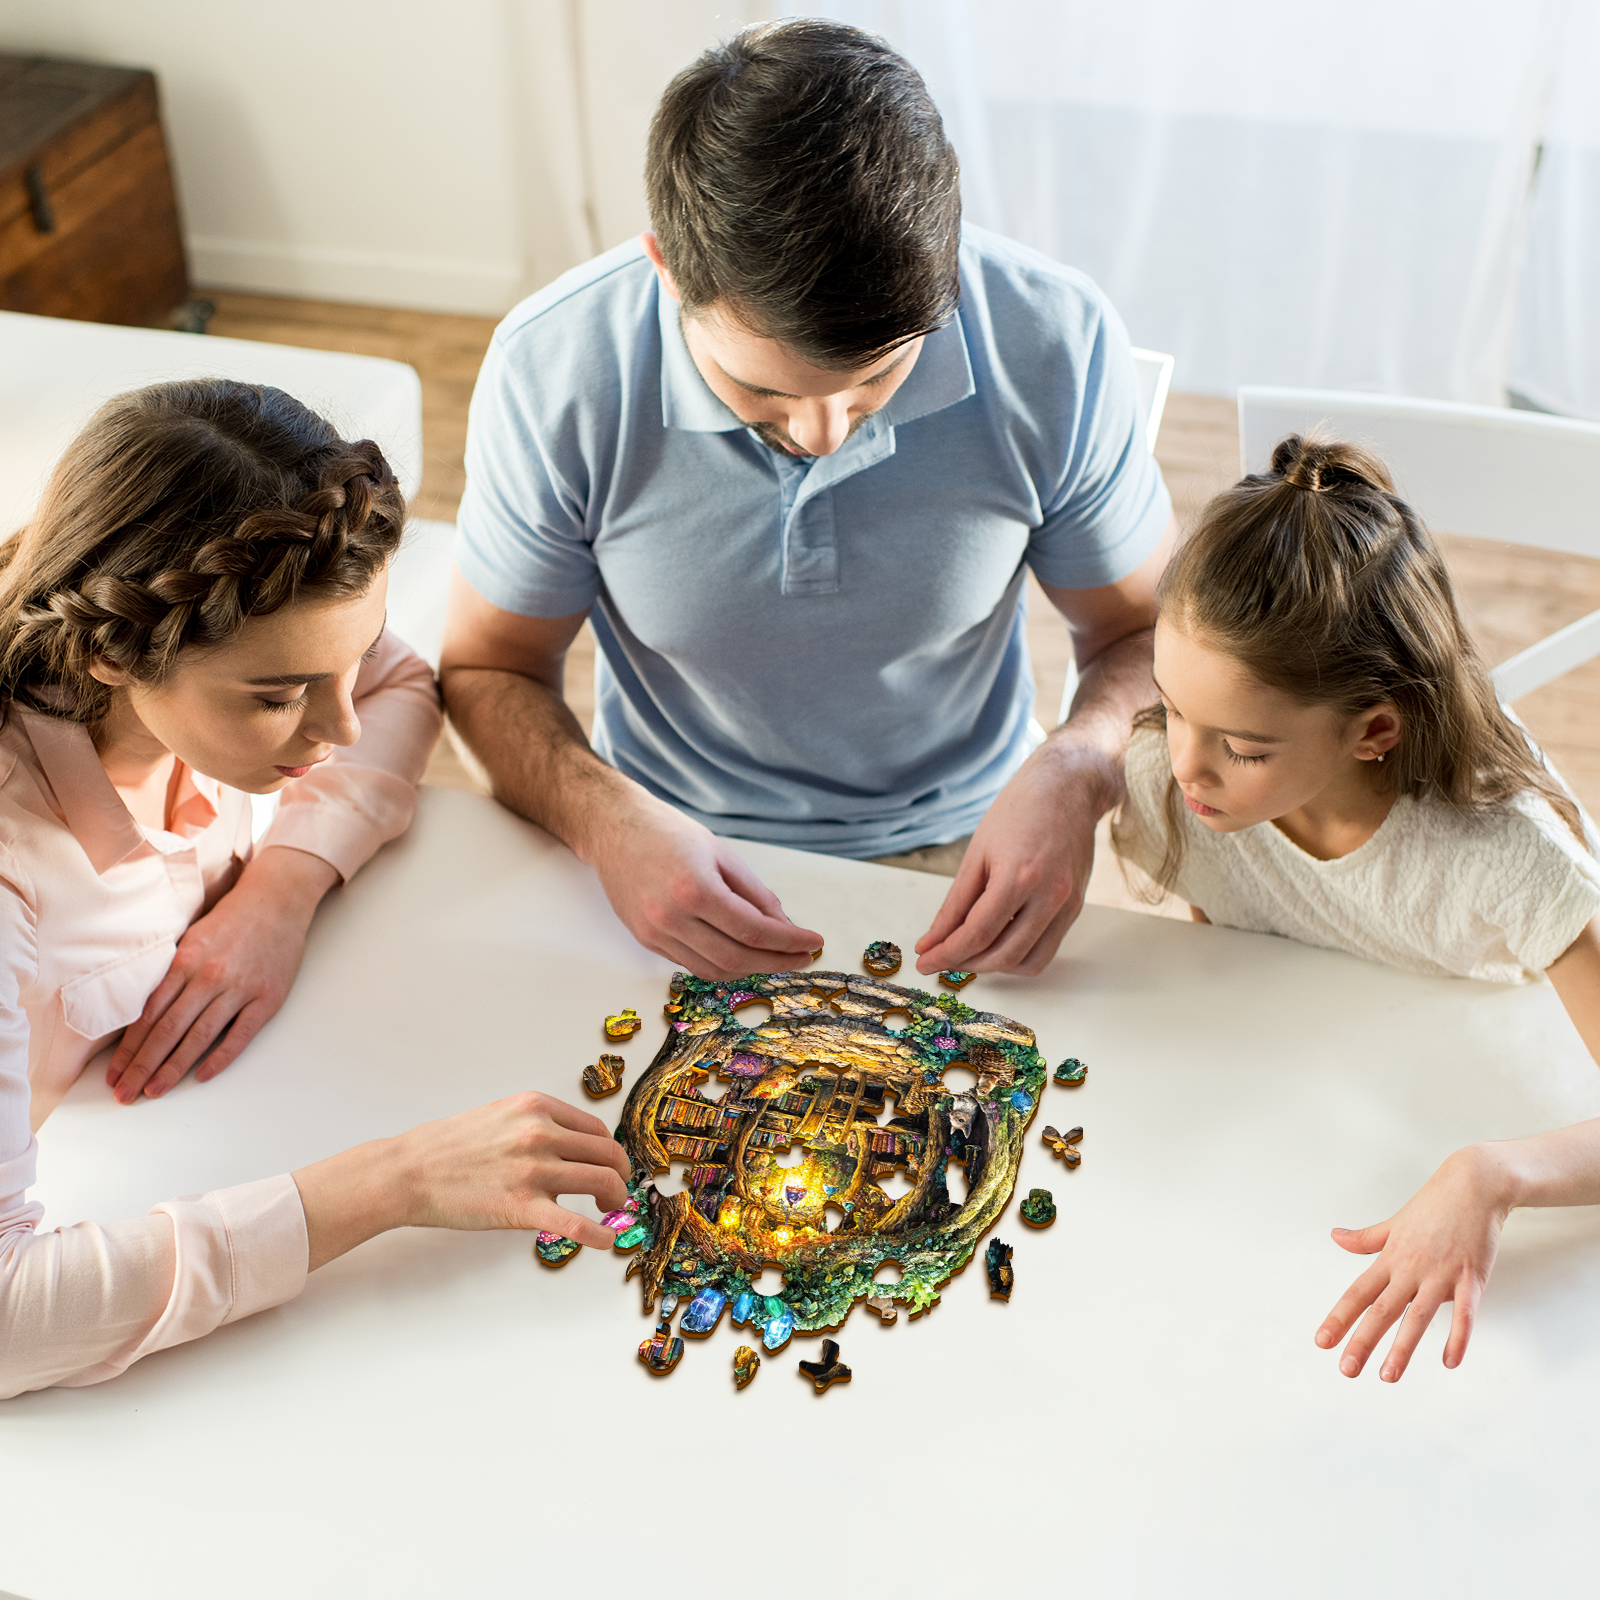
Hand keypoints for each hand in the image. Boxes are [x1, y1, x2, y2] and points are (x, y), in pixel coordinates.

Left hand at [106, 846, 337, 1102]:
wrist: (277, 900)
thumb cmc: (231, 919)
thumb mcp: (191, 938)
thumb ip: (171, 973)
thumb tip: (143, 1014)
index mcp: (185, 961)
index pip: (149, 1015)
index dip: (129, 1048)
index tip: (115, 1073)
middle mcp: (208, 977)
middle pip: (168, 1031)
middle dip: (142, 1066)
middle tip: (125, 1094)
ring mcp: (239, 989)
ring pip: (199, 1037)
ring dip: (173, 1068)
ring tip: (154, 1091)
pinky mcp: (267, 998)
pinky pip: (240, 1034)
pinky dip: (220, 1057)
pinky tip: (201, 1075)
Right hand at [295, 1092, 632, 1269]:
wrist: (408, 1171)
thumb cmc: (447, 1147)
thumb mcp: (500, 1116)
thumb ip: (536, 1124)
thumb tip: (570, 1146)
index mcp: (536, 1108)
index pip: (595, 1128)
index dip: (608, 1150)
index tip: (608, 1165)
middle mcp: (541, 1133)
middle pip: (607, 1152)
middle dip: (619, 1174)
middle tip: (615, 1191)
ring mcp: (534, 1170)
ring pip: (602, 1181)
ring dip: (615, 1198)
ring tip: (609, 1211)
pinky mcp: (523, 1207)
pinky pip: (576, 1223)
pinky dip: (600, 1234)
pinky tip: (606, 1242)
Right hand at [586, 790, 821, 979]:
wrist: (614, 830)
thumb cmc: (668, 833)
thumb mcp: (722, 854)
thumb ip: (755, 894)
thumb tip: (784, 926)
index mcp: (695, 889)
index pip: (754, 931)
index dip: (789, 942)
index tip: (813, 943)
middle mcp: (671, 918)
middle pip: (737, 958)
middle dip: (776, 962)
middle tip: (801, 957)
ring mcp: (655, 933)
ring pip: (714, 970)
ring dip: (751, 970)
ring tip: (775, 958)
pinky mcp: (646, 940)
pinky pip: (692, 964)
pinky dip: (722, 965)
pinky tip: (742, 955)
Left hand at [915, 740, 1109, 975]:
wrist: (1067, 788)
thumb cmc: (1020, 810)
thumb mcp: (977, 853)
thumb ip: (955, 903)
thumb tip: (933, 939)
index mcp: (1019, 876)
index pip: (977, 933)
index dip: (946, 954)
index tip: (925, 961)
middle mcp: (1049, 896)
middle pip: (1002, 954)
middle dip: (965, 963)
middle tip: (940, 958)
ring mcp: (1067, 905)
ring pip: (1028, 962)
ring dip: (993, 966)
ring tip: (968, 953)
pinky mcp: (1075, 908)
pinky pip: (1046, 950)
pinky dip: (1018, 956)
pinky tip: (997, 943)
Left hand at [1315, 1144, 1513, 1380]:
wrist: (1475, 1184)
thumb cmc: (1434, 1205)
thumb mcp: (1394, 1223)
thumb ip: (1366, 1238)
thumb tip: (1335, 1236)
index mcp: (1390, 1258)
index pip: (1358, 1293)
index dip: (1339, 1318)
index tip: (1322, 1341)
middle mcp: (1410, 1268)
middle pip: (1381, 1310)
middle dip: (1362, 1341)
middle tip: (1346, 1370)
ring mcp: (1441, 1273)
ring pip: (1417, 1316)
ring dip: (1402, 1348)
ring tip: (1387, 1376)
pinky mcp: (1472, 1277)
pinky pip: (1465, 1312)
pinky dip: (1458, 1336)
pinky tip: (1449, 1361)